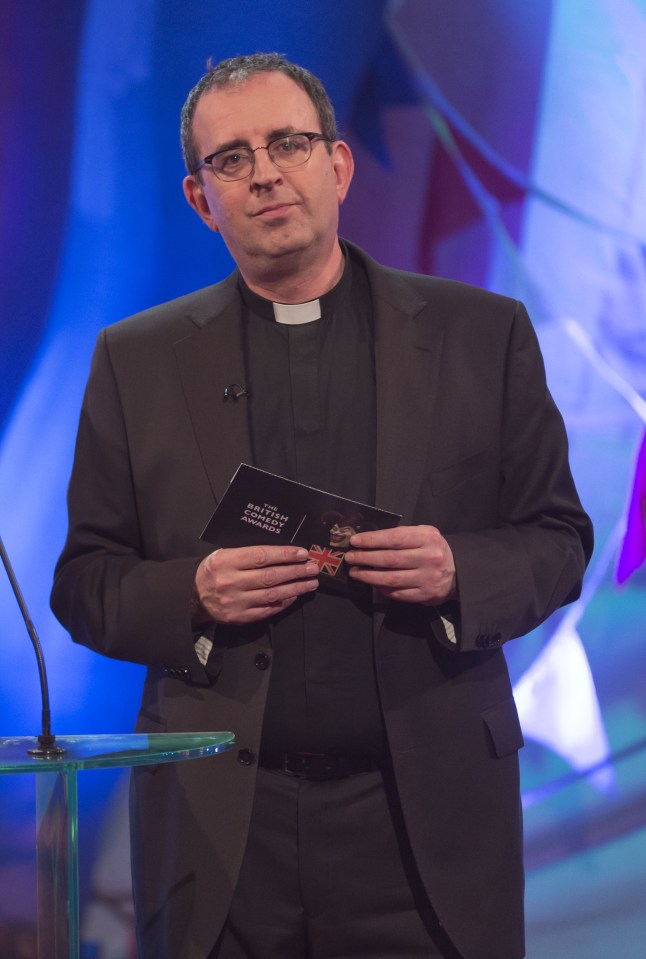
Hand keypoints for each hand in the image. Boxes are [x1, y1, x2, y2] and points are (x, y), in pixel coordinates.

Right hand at [193, 545, 318, 625]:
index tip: (302, 553)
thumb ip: (248, 553)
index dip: (284, 555)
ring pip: (272, 594)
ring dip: (295, 588)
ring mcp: (235, 602)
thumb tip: (282, 553)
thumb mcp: (224, 554)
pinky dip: (283, 602)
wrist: (194, 596)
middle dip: (296, 571)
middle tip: (313, 568)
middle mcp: (230, 582)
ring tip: (310, 582)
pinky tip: (295, 595)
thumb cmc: (214, 570)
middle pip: (270, 576)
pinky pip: (267, 610)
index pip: (261, 556)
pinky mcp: (239, 617)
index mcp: (225, 561)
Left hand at [345, 525, 456, 605]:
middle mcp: (429, 558)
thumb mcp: (424, 534)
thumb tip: (369, 540)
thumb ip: (402, 535)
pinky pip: (398, 593)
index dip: (372, 540)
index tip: (355, 541)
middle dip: (365, 558)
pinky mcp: (425, 595)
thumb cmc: (433, 549)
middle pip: (390, 559)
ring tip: (355, 572)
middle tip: (350, 558)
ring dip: (369, 576)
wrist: (457, 572)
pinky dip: (382, 589)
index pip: (394, 538)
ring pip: (391, 579)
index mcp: (427, 538)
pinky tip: (373, 583)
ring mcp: (427, 578)